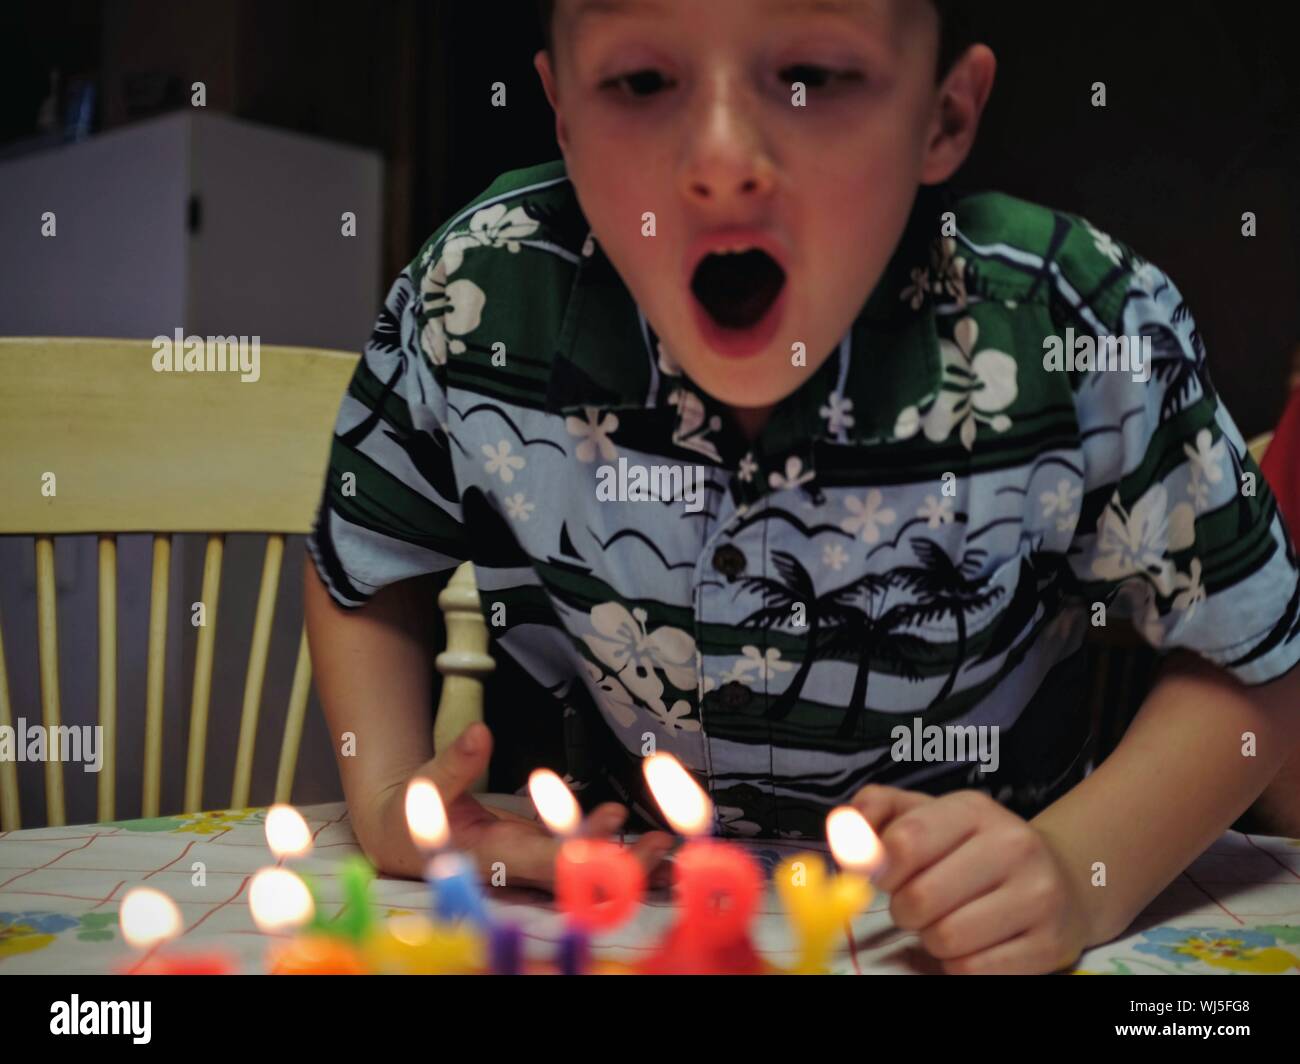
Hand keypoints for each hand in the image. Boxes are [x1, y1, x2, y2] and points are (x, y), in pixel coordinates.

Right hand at [408, 721, 675, 890]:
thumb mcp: (425, 786)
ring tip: (668, 844)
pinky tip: (636, 833)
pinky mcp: (539, 854)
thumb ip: (455, 762)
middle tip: (664, 845)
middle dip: (623, 866)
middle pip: (579, 877)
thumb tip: (480, 734)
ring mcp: (533, 864)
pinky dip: (611, 849)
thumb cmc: (412, 817)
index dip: (582, 850)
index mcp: (494, 856)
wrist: (403, 842)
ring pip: (587, 873)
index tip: (613, 827)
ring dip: (628, 863)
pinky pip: (581, 857)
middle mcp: (520, 869)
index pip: (545, 860)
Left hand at [851, 784, 1091, 973]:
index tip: (885, 876)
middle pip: (920, 898)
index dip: (879, 869)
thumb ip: (876, 811)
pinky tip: (969, 944)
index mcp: (975, 810)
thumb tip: (844, 833)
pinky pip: (975, 969)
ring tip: (943, 922)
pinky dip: (958, 964)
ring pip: (946, 938)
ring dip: (930, 939)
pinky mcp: (1050, 944)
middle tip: (914, 905)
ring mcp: (1037, 896)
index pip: (905, 842)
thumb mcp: (927, 814)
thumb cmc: (974, 848)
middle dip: (903, 909)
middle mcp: (1013, 846)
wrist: (1062, 879)